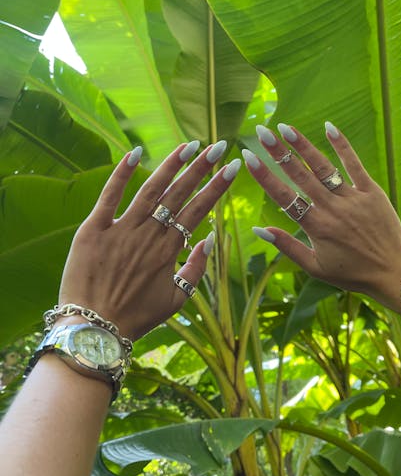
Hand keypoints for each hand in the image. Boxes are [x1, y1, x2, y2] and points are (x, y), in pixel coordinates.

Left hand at [58, 141, 239, 339]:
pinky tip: (136, 152)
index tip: (232, 167)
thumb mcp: (176, 301)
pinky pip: (109, 196)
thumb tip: (208, 239)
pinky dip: (121, 173)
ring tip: (189, 146)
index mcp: (169, 251)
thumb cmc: (136, 318)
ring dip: (171, 165)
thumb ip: (196, 270)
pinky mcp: (93, 230)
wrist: (94, 330)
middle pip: (180, 194)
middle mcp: (148, 236)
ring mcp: (121, 230)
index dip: (217, 187)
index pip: (198, 210)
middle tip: (219, 146)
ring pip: (151, 190)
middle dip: (202, 168)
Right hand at [244, 123, 400, 298]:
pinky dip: (342, 146)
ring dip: (303, 145)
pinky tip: (329, 128)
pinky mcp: (372, 193)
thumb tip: (258, 230)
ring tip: (285, 128)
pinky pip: (355, 165)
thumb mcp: (314, 267)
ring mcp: (353, 199)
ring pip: (324, 167)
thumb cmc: (351, 273)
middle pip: (300, 175)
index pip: (284, 196)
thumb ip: (286, 245)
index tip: (248, 157)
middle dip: (278, 152)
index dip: (264, 175)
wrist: (393, 272)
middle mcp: (332, 209)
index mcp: (316, 227)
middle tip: (261, 131)